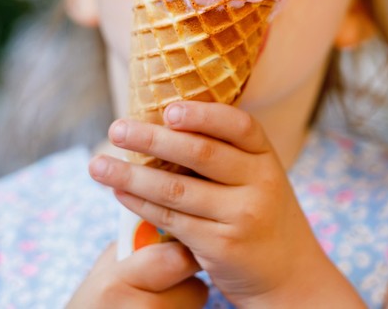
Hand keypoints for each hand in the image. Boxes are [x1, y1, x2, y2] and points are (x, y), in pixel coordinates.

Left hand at [89, 102, 364, 307]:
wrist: (290, 278)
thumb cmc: (260, 218)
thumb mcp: (258, 180)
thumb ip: (225, 157)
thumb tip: (160, 125)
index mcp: (266, 158)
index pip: (239, 125)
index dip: (203, 114)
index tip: (167, 109)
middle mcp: (260, 182)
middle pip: (201, 152)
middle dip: (152, 139)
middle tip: (116, 129)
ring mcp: (242, 215)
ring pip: (176, 188)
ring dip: (131, 174)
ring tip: (98, 164)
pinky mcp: (222, 245)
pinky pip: (171, 218)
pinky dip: (140, 203)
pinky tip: (119, 192)